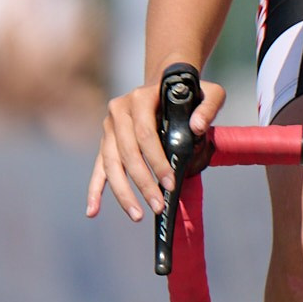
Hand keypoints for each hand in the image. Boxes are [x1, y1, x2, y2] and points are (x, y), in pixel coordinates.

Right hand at [86, 73, 226, 222]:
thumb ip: (209, 107)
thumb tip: (197, 128)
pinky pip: (99, 168)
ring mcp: (109, 128)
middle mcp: (119, 111)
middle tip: (158, 205)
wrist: (165, 86)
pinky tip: (93, 211)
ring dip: (123, 193)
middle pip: (127, 153)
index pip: (145, 134)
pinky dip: (95, 190)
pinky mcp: (106, 142)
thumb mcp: (209, 92)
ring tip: (137, 215)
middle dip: (143, 183)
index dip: (157, 161)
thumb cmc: (189, 94)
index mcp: (140, 98)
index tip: (171, 183)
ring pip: (111, 165)